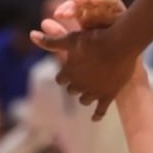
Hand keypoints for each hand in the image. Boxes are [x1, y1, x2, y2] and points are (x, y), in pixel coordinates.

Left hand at [33, 0, 139, 119]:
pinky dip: (97, 115)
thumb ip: (50, 41)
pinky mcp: (108, 96)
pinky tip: (94, 118)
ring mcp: (94, 92)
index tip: (69, 71)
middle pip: (72, 90)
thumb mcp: (70, 39)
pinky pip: (100, 111)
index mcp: (68, 73)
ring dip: (85, 96)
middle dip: (74, 85)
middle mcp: (78, 85)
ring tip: (89, 92)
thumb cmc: (94, 38)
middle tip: (82, 79)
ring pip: (84, 100)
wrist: (120, 43)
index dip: (64, 75)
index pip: (61, 79)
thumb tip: (31, 34)